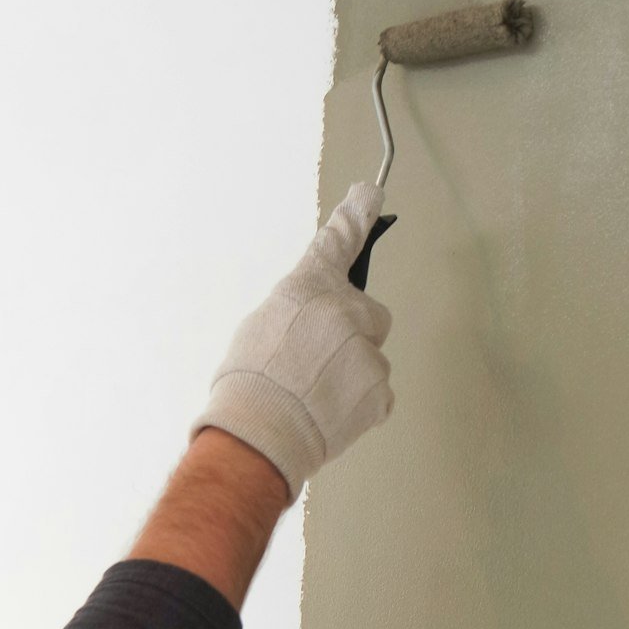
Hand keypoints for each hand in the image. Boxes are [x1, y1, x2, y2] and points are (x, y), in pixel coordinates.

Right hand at [188, 183, 394, 497]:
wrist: (258, 434)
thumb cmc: (247, 384)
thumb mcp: (261, 326)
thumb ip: (300, 311)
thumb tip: (316, 320)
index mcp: (307, 288)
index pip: (338, 241)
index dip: (356, 215)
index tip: (371, 194)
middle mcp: (344, 312)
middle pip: (369, 314)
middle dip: (354, 333)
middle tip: (319, 363)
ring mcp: (367, 353)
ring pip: (371, 357)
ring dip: (351, 373)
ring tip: (315, 395)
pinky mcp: (381, 391)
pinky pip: (377, 392)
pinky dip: (359, 403)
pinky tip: (329, 412)